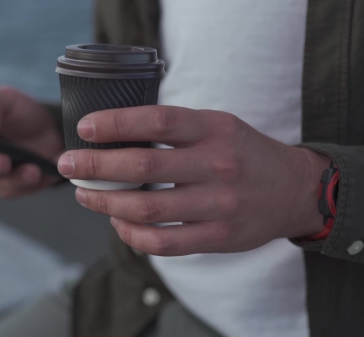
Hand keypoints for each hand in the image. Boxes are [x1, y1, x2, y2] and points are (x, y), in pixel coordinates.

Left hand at [57, 106, 330, 255]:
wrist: (296, 190)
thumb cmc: (242, 151)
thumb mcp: (217, 124)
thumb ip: (174, 127)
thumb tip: (111, 131)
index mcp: (214, 129)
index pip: (159, 121)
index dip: (117, 123)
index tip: (85, 127)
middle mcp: (218, 165)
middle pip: (144, 168)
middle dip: (96, 166)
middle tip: (67, 164)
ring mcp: (219, 205)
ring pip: (148, 208)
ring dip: (106, 202)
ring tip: (84, 194)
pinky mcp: (219, 237)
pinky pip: (164, 242)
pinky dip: (132, 234)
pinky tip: (117, 222)